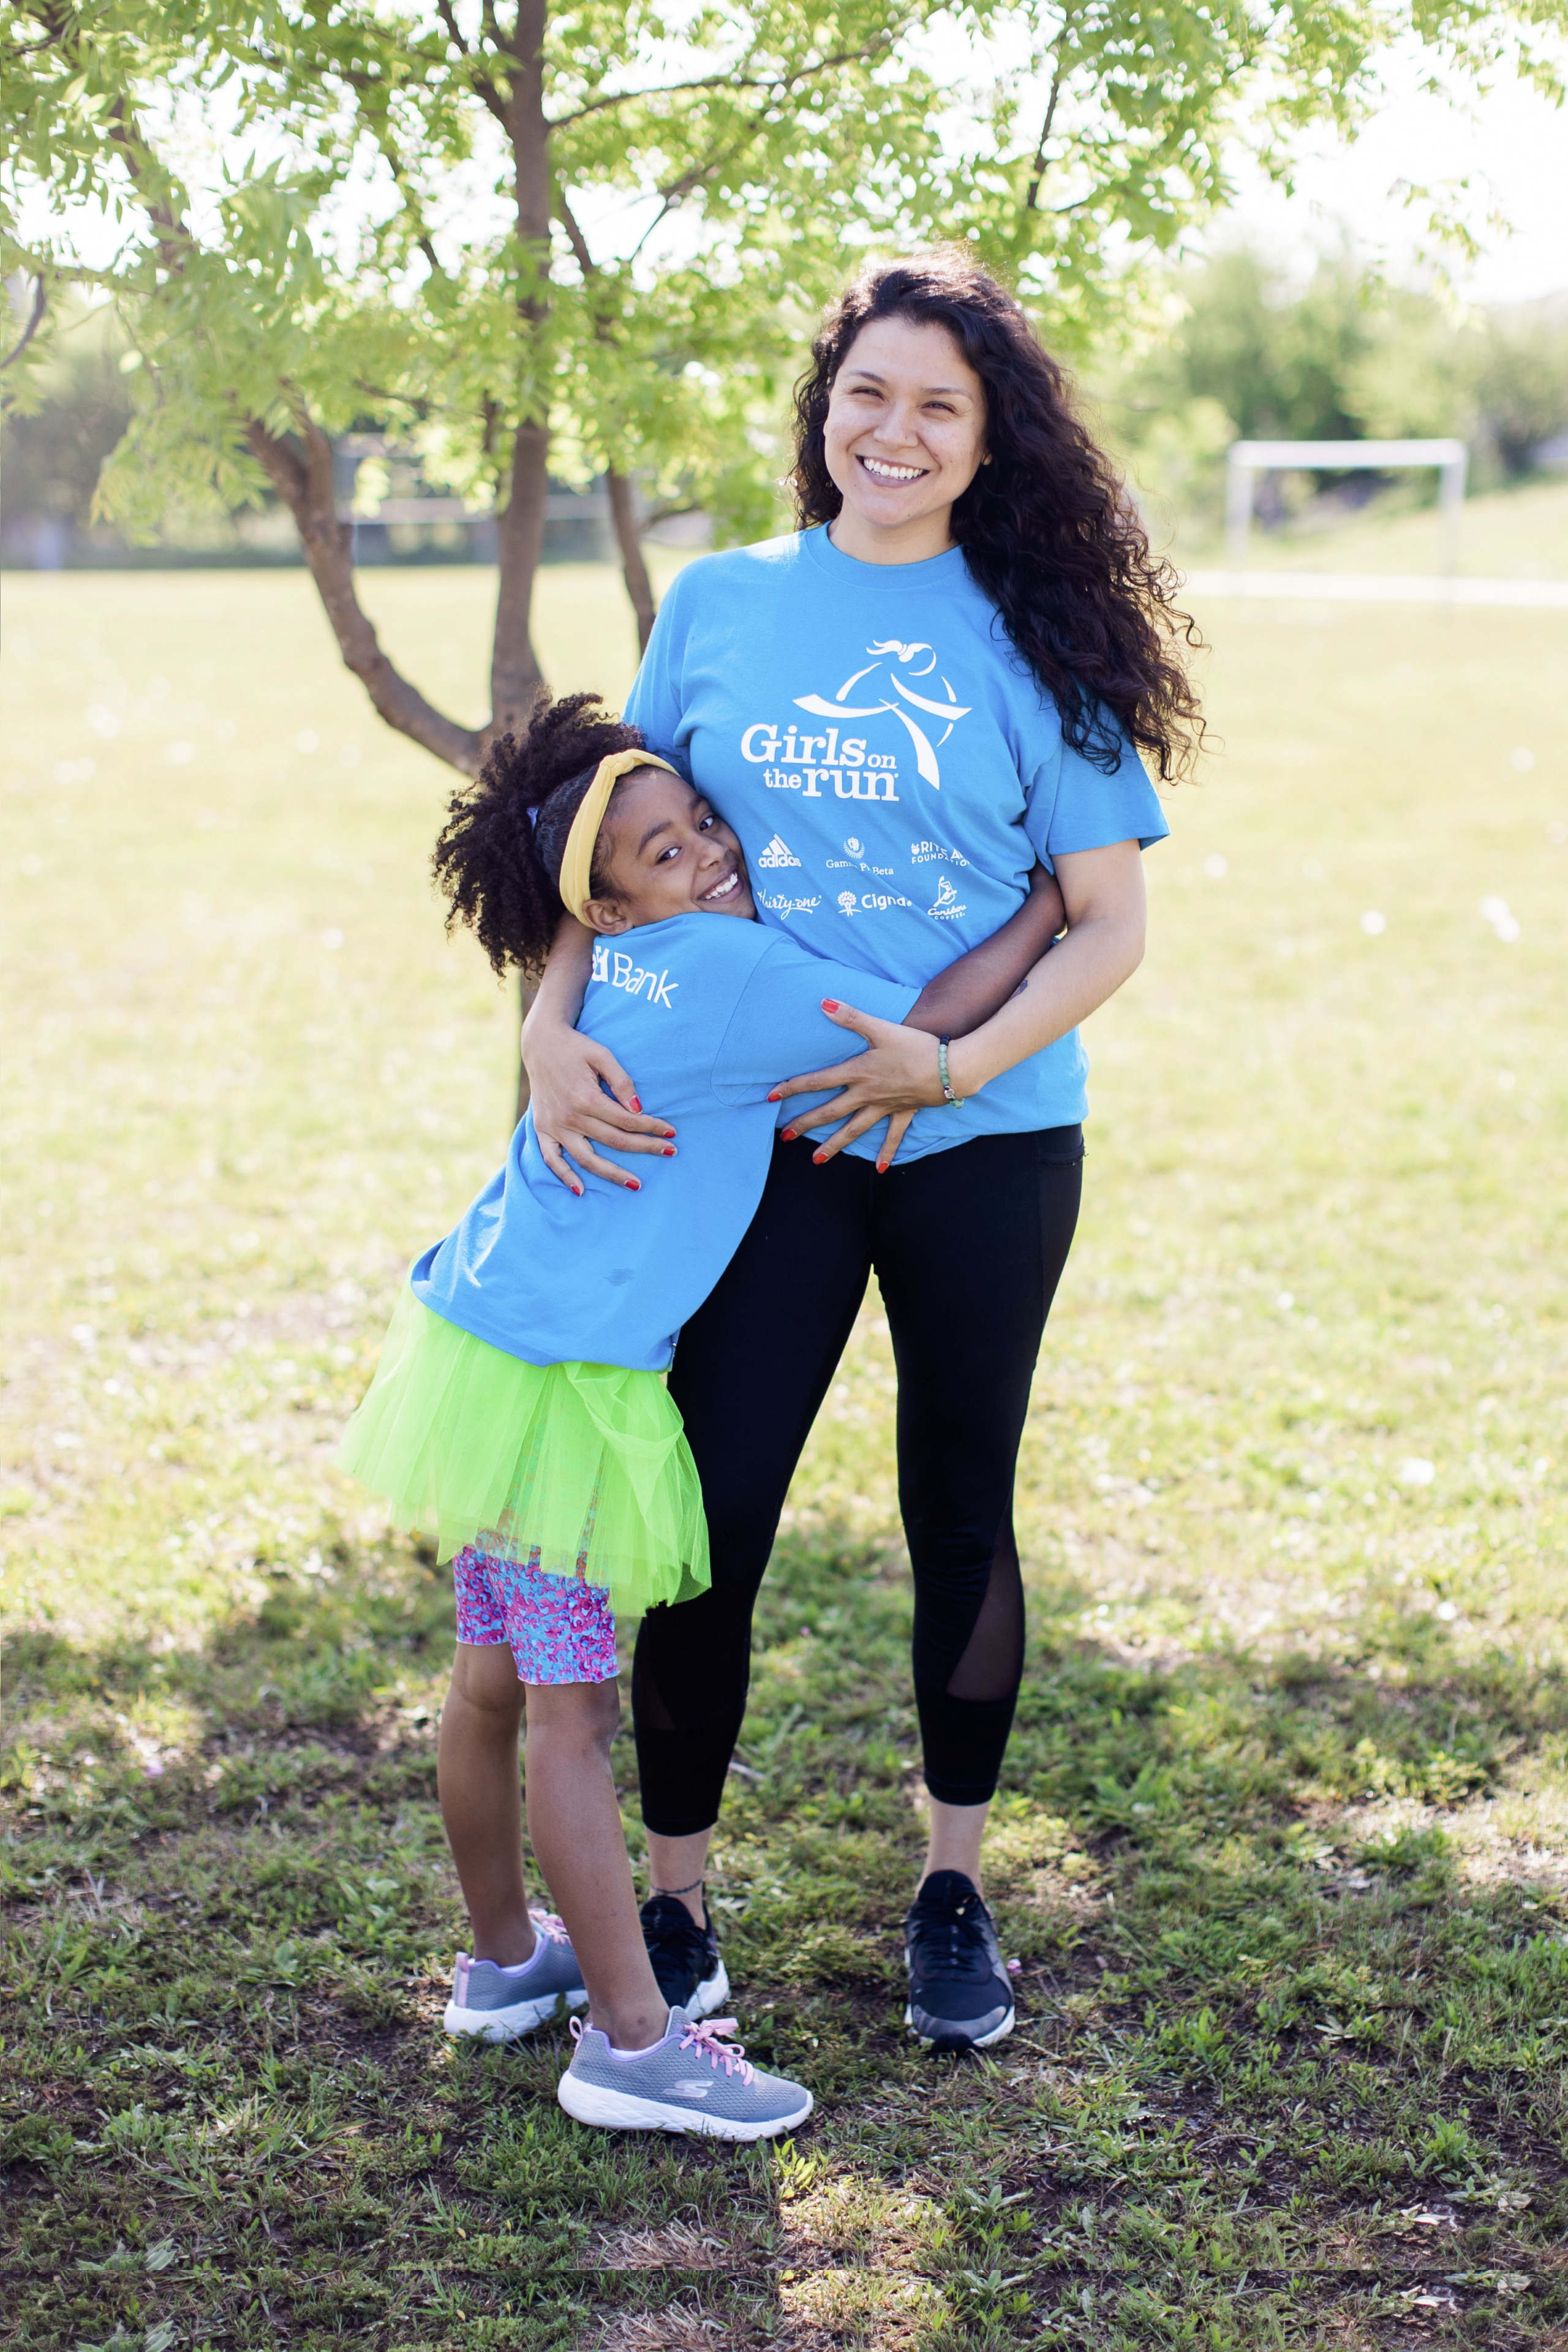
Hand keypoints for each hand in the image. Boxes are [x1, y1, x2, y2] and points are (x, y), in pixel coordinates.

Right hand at [522, 1014, 676, 1194]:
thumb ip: (622, 1082)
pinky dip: (565, 1176)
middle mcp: (570, 1116)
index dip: (652, 1127)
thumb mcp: (602, 1055)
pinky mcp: (542, 1129)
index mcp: (586, 1098)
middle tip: (669, 1153)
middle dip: (645, 1148)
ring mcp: (554, 1126)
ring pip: (587, 1159)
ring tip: (635, 1184)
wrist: (540, 1043)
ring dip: (612, 1174)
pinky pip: (552, 1159)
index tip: (671, 1132)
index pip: (627, 1121)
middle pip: (614, 1141)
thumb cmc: (576, 1047)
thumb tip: (639, 1109)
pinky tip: (581, 1190)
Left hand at [769, 1001, 945, 1167]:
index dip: (793, 1087)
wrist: (950, 1068)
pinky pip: (893, 1136)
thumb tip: (823, 1003)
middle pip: (830, 1112)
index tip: (770, 1096)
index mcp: (858, 1073)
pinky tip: (879, 1170)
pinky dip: (887, 1152)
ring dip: (834, 1145)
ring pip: (854, 1130)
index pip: (818, 1081)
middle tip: (785, 1136)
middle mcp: (867, 1094)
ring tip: (816, 1161)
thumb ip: (852, 1017)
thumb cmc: (917, 1046)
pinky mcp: (904, 1112)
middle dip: (806, 1124)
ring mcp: (885, 1107)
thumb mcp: (882, 1028)